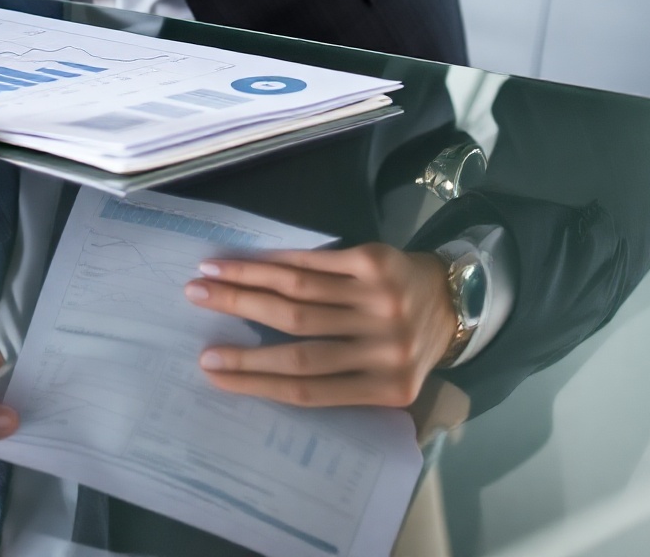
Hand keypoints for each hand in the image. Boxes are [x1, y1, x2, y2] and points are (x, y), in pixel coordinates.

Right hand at [185, 243, 457, 407]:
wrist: (454, 299)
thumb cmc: (406, 345)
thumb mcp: (382, 377)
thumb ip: (337, 377)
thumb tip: (258, 370)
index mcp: (385, 388)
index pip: (308, 388)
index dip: (255, 378)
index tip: (210, 369)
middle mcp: (384, 346)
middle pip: (298, 337)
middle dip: (240, 325)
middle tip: (195, 308)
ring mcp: (380, 300)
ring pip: (299, 294)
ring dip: (246, 284)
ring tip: (206, 277)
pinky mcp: (375, 262)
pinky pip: (315, 263)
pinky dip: (273, 262)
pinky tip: (244, 261)